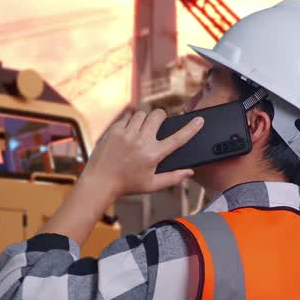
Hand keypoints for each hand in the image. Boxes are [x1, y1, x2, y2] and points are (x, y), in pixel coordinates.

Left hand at [80, 108, 203, 198]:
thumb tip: (189, 171)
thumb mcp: (152, 185)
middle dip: (161, 116)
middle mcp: (141, 141)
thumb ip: (173, 178)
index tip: (199, 120)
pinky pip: (127, 118)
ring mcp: (126, 134)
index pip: (177, 139)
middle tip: (159, 124)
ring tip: (141, 131)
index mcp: (153, 155)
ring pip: (142, 114)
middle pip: (158, 115)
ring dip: (145, 119)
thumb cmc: (127, 185)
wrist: (100, 181)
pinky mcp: (114, 130)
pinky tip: (128, 135)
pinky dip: (130, 123)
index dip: (191, 128)